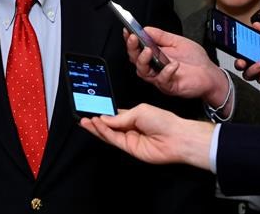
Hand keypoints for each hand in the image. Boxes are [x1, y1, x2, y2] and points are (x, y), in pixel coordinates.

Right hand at [79, 103, 213, 170]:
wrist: (176, 137)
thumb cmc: (163, 120)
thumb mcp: (139, 111)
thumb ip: (119, 116)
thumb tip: (104, 118)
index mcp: (133, 116)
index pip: (113, 115)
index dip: (102, 113)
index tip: (91, 110)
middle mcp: (130, 128)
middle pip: (108, 126)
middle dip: (95, 122)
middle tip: (83, 117)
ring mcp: (129, 139)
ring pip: (109, 134)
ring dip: (96, 127)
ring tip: (86, 121)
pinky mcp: (130, 149)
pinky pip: (114, 140)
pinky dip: (104, 133)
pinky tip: (97, 125)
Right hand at [125, 27, 229, 106]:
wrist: (211, 76)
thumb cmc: (195, 61)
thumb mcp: (178, 42)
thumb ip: (161, 36)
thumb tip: (145, 29)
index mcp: (155, 55)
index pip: (137, 48)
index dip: (130, 40)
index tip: (127, 31)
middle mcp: (154, 67)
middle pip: (135, 59)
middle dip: (132, 48)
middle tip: (134, 38)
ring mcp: (160, 77)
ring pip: (142, 72)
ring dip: (143, 60)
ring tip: (149, 50)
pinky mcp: (169, 86)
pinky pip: (162, 80)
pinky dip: (166, 72)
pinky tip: (174, 64)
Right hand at [234, 22, 259, 88]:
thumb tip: (257, 25)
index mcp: (253, 52)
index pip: (240, 52)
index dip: (235, 50)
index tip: (235, 47)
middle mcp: (254, 63)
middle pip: (240, 66)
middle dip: (239, 63)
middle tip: (242, 61)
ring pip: (248, 75)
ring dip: (252, 70)